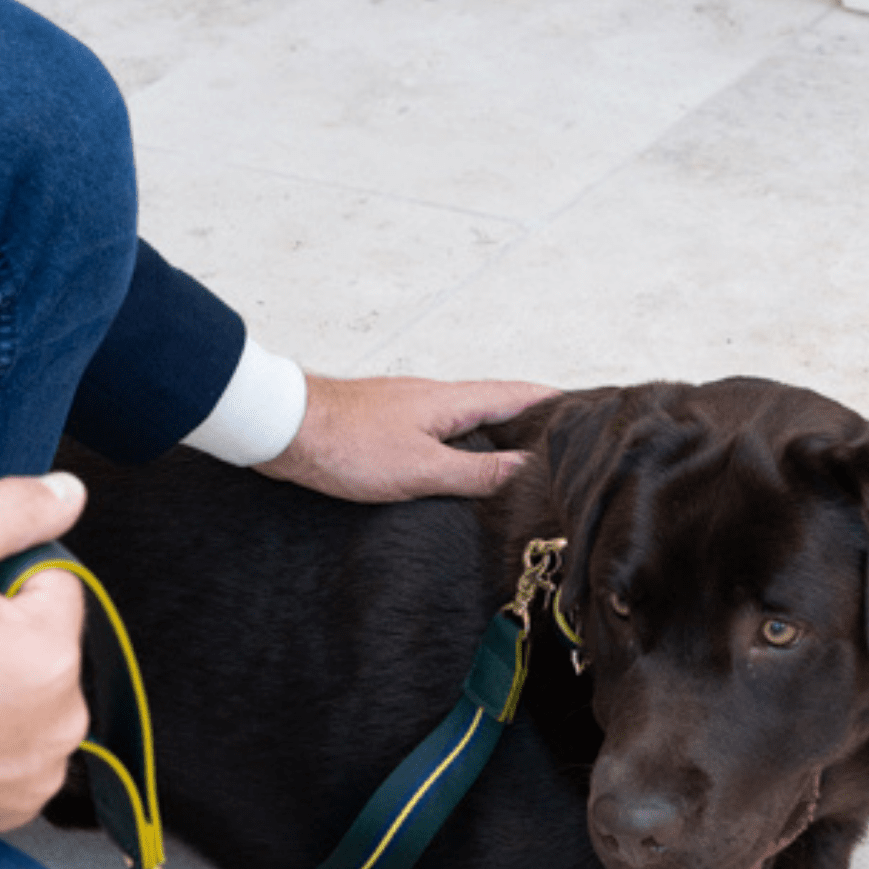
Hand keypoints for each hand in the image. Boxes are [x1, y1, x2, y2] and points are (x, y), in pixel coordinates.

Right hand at [0, 473, 89, 838]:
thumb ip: (12, 510)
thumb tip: (70, 493)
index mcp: (52, 657)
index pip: (56, 587)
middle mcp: (63, 724)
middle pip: (50, 648)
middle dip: (4, 639)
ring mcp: (41, 773)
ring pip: (37, 701)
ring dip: (0, 691)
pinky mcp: (17, 808)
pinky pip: (20, 752)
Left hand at [256, 372, 556, 502]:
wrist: (283, 430)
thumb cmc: (345, 445)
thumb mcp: (421, 469)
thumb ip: (475, 472)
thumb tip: (525, 469)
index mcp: (451, 401)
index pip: (518, 396)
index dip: (553, 403)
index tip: (585, 409)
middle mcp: (434, 398)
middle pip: (495, 404)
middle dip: (530, 419)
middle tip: (562, 437)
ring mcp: (409, 409)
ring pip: (465, 418)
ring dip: (494, 432)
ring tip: (521, 456)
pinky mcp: (386, 425)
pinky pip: (438, 431)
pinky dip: (460, 443)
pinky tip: (457, 464)